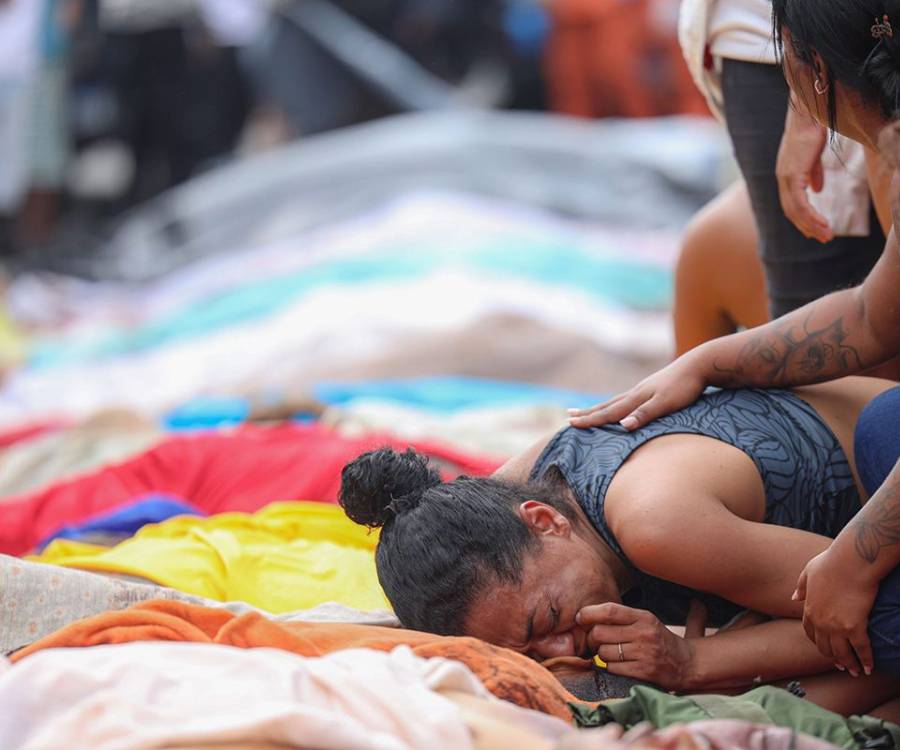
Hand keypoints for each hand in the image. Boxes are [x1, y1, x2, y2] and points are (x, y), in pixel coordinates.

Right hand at [568, 354, 706, 430]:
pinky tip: (618, 406)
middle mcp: (635, 393)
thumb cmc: (685, 387)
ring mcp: (643, 390)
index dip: (589, 420)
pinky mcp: (651, 389)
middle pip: (606, 405)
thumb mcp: (666, 403)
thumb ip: (645, 415)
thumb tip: (623, 426)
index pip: (608, 412)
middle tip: (568, 417)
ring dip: (598, 408)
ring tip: (585, 411)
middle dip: (587, 413)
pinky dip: (614, 405)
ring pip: (614, 401)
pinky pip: (626, 400)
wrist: (700, 365)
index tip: (569, 424)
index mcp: (636, 398)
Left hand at [577, 602, 694, 690]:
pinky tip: (616, 664)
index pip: (609, 610)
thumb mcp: (644, 621)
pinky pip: (612, 668)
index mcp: (643, 617)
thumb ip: (620, 618)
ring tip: (607, 653)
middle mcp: (643, 633)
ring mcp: (644, 653)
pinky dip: (609, 667)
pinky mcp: (643, 672)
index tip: (580, 617)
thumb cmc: (657, 639)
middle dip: (591, 638)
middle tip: (594, 641)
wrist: (686, 663)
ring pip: (603, 652)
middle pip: (600, 632)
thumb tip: (586, 616)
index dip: (589, 613)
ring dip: (600, 654)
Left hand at [776, 95, 832, 242]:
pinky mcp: (792, 176)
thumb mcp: (812, 157)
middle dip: (807, 227)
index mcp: (786, 177)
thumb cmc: (811, 132)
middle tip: (823, 238)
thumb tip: (817, 190)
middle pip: (791, 212)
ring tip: (826, 235)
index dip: (802, 219)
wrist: (808, 117)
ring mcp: (785, 179)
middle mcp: (782, 180)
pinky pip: (800, 203)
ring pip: (796, 211)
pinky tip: (822, 223)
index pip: (791, 205)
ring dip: (811, 225)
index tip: (815, 230)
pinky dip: (811, 215)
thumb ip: (813, 175)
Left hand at [793, 548, 878, 676]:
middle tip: (842, 665)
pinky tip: (870, 668)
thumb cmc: (831, 563)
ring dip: (849, 664)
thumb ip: (801, 586)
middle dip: (833, 657)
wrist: (850, 562)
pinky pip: (861, 650)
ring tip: (856, 671)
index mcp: (809, 609)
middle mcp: (820, 622)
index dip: (818, 643)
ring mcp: (837, 627)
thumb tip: (793, 597)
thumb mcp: (808, 572)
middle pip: (825, 647)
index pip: (810, 633)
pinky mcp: (855, 627)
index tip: (825, 648)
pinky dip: (867, 661)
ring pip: (842, 653)